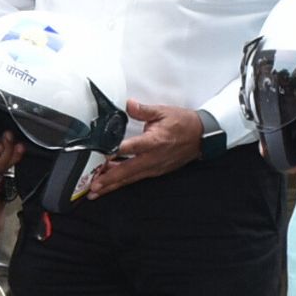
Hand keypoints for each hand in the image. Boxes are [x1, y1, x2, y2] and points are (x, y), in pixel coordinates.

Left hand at [78, 101, 204, 197]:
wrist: (201, 137)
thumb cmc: (183, 124)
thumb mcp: (163, 112)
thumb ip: (143, 110)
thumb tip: (129, 104)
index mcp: (154, 141)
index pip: (132, 148)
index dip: (115, 152)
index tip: (101, 157)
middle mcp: (153, 158)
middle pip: (127, 171)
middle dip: (109, 180)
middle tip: (93, 186)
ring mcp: (154, 167)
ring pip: (130, 178)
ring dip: (113, 185)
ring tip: (96, 190)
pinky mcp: (155, 171)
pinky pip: (136, 178)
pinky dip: (123, 181)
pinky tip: (110, 182)